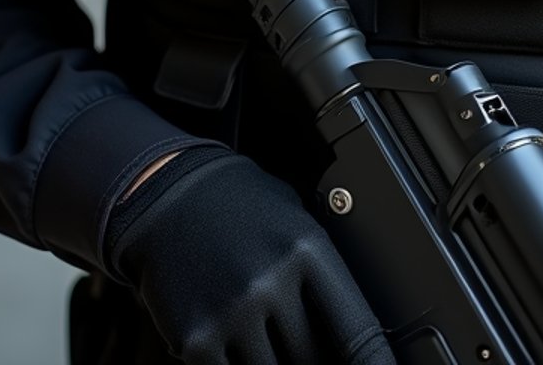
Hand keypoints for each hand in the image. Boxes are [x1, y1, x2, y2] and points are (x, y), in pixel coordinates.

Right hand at [105, 146, 395, 363]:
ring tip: (271, 336)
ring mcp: (232, 315)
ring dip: (279, 362)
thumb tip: (350, 327)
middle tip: (307, 342)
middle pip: (316, 358)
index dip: (375, 364)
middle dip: (316, 356)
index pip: (357, 331)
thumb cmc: (238, 203)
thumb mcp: (294, 218)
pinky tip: (242, 346)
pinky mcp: (196, 341)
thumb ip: (322, 271)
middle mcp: (272, 284)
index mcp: (307, 249)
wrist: (166, 194)